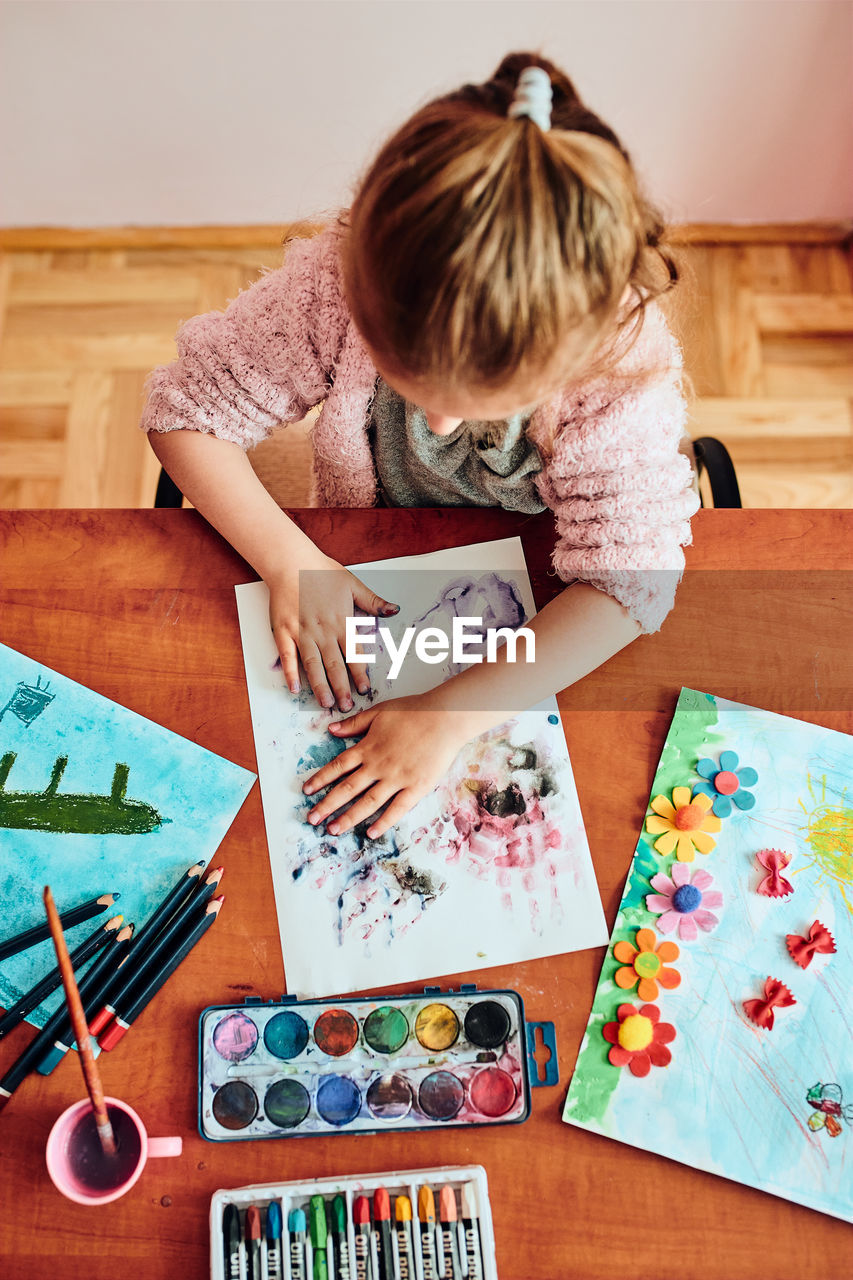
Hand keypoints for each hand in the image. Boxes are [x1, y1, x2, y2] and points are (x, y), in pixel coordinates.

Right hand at [268, 555, 397, 709]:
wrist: (291, 561)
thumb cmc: (321, 571)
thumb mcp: (353, 584)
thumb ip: (374, 601)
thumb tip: (395, 610)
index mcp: (342, 622)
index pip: (354, 654)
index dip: (360, 674)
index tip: (365, 690)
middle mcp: (323, 631)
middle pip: (335, 665)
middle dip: (342, 688)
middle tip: (347, 707)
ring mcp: (302, 633)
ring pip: (313, 665)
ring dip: (320, 686)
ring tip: (326, 704)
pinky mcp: (284, 632)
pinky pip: (287, 656)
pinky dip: (290, 674)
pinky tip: (294, 689)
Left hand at [302, 693, 472, 838]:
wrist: (445, 717)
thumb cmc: (414, 711)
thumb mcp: (379, 711)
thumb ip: (354, 723)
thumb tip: (331, 730)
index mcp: (367, 747)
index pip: (337, 767)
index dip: (320, 780)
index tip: (306, 792)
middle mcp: (378, 766)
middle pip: (347, 789)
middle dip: (327, 805)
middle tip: (312, 819)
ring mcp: (397, 778)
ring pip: (367, 802)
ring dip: (348, 817)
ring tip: (333, 830)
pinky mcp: (416, 787)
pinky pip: (397, 809)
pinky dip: (383, 822)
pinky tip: (370, 833)